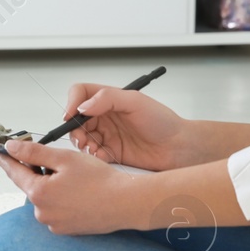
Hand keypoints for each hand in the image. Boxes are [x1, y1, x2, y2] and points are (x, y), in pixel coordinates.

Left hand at [0, 139, 147, 234]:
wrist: (125, 203)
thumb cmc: (99, 180)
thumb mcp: (64, 158)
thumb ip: (34, 153)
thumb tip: (11, 148)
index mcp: (39, 193)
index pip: (14, 172)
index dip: (4, 159)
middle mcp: (42, 212)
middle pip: (31, 185)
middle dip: (37, 171)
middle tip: (54, 160)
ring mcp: (53, 223)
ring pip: (44, 198)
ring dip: (51, 185)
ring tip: (74, 177)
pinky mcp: (65, 230)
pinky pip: (56, 210)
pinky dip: (62, 199)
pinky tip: (78, 192)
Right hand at [63, 84, 191, 170]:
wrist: (178, 148)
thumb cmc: (162, 121)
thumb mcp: (136, 102)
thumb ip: (107, 98)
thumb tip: (82, 106)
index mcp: (109, 99)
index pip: (81, 94)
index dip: (72, 103)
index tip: (71, 115)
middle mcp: (106, 116)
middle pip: (76, 119)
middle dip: (74, 128)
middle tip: (81, 137)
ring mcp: (107, 134)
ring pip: (82, 137)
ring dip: (82, 143)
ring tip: (92, 148)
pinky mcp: (111, 153)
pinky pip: (93, 154)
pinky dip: (93, 156)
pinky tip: (103, 156)